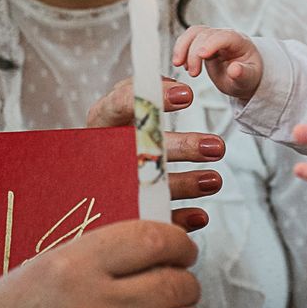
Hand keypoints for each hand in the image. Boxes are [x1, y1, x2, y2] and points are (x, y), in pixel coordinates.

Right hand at [88, 78, 226, 231]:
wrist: (89, 173)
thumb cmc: (115, 131)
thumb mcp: (123, 103)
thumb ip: (144, 89)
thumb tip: (177, 87)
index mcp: (102, 121)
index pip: (123, 104)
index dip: (156, 99)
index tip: (188, 95)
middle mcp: (105, 152)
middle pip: (143, 150)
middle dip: (183, 148)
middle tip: (217, 146)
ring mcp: (114, 183)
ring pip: (151, 187)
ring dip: (187, 185)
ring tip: (215, 180)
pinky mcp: (126, 212)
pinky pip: (152, 218)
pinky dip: (178, 220)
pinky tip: (200, 215)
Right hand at [174, 24, 264, 101]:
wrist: (243, 76)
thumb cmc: (248, 76)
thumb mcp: (249, 79)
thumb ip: (243, 74)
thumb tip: (235, 70)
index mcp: (240, 42)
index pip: (224, 36)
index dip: (212, 43)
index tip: (202, 55)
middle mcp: (225, 36)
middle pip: (205, 35)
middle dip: (194, 53)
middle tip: (193, 74)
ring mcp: (213, 38)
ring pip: (194, 33)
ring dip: (183, 47)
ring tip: (178, 64)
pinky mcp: (203, 43)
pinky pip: (188, 39)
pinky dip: (181, 49)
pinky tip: (181, 63)